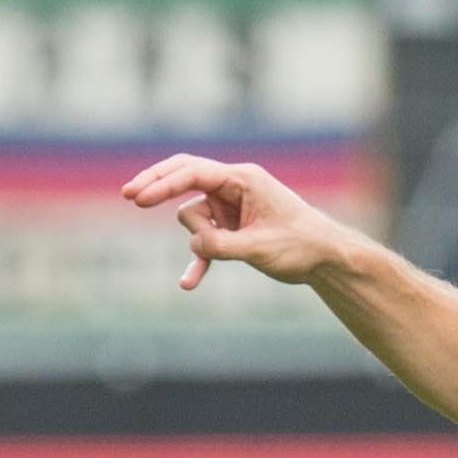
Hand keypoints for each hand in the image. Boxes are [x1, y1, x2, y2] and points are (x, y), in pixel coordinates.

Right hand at [122, 155, 353, 291]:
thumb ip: (221, 245)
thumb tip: (194, 244)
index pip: (193, 173)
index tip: (138, 198)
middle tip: (129, 195)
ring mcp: (232, 209)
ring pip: (195, 220)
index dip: (162, 183)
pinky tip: (188, 284)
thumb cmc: (302, 246)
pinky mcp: (233, 231)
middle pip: (184, 179)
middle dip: (158, 187)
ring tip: (237, 250)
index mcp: (243, 180)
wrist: (328, 259)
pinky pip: (205, 242)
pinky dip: (199, 260)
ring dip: (203, 240)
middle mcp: (235, 188)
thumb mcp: (259, 248)